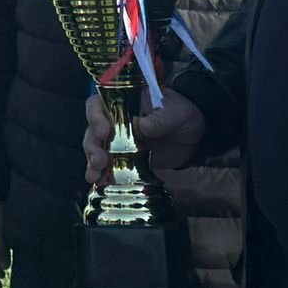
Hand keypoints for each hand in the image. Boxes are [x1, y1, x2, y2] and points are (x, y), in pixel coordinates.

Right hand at [82, 88, 205, 183]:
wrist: (195, 137)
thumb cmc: (181, 114)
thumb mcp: (175, 113)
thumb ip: (160, 118)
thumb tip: (143, 126)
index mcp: (121, 103)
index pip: (97, 106)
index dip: (95, 117)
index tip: (103, 132)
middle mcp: (112, 121)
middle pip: (92, 131)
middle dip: (92, 147)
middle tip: (99, 161)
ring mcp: (116, 141)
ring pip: (96, 150)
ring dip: (92, 163)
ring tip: (94, 177)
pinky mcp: (123, 159)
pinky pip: (108, 166)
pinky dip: (102, 175)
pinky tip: (100, 184)